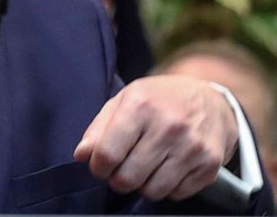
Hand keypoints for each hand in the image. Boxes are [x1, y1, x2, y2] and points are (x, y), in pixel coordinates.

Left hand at [74, 75, 237, 201]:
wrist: (212, 100)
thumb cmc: (159, 99)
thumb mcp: (125, 100)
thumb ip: (99, 128)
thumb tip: (82, 155)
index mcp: (141, 106)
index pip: (108, 153)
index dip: (98, 166)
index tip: (100, 166)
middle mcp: (169, 127)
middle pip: (128, 177)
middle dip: (117, 179)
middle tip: (120, 170)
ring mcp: (192, 147)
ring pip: (153, 191)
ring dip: (142, 186)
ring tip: (143, 169)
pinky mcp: (210, 164)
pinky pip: (177, 194)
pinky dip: (167, 188)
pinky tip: (166, 169)